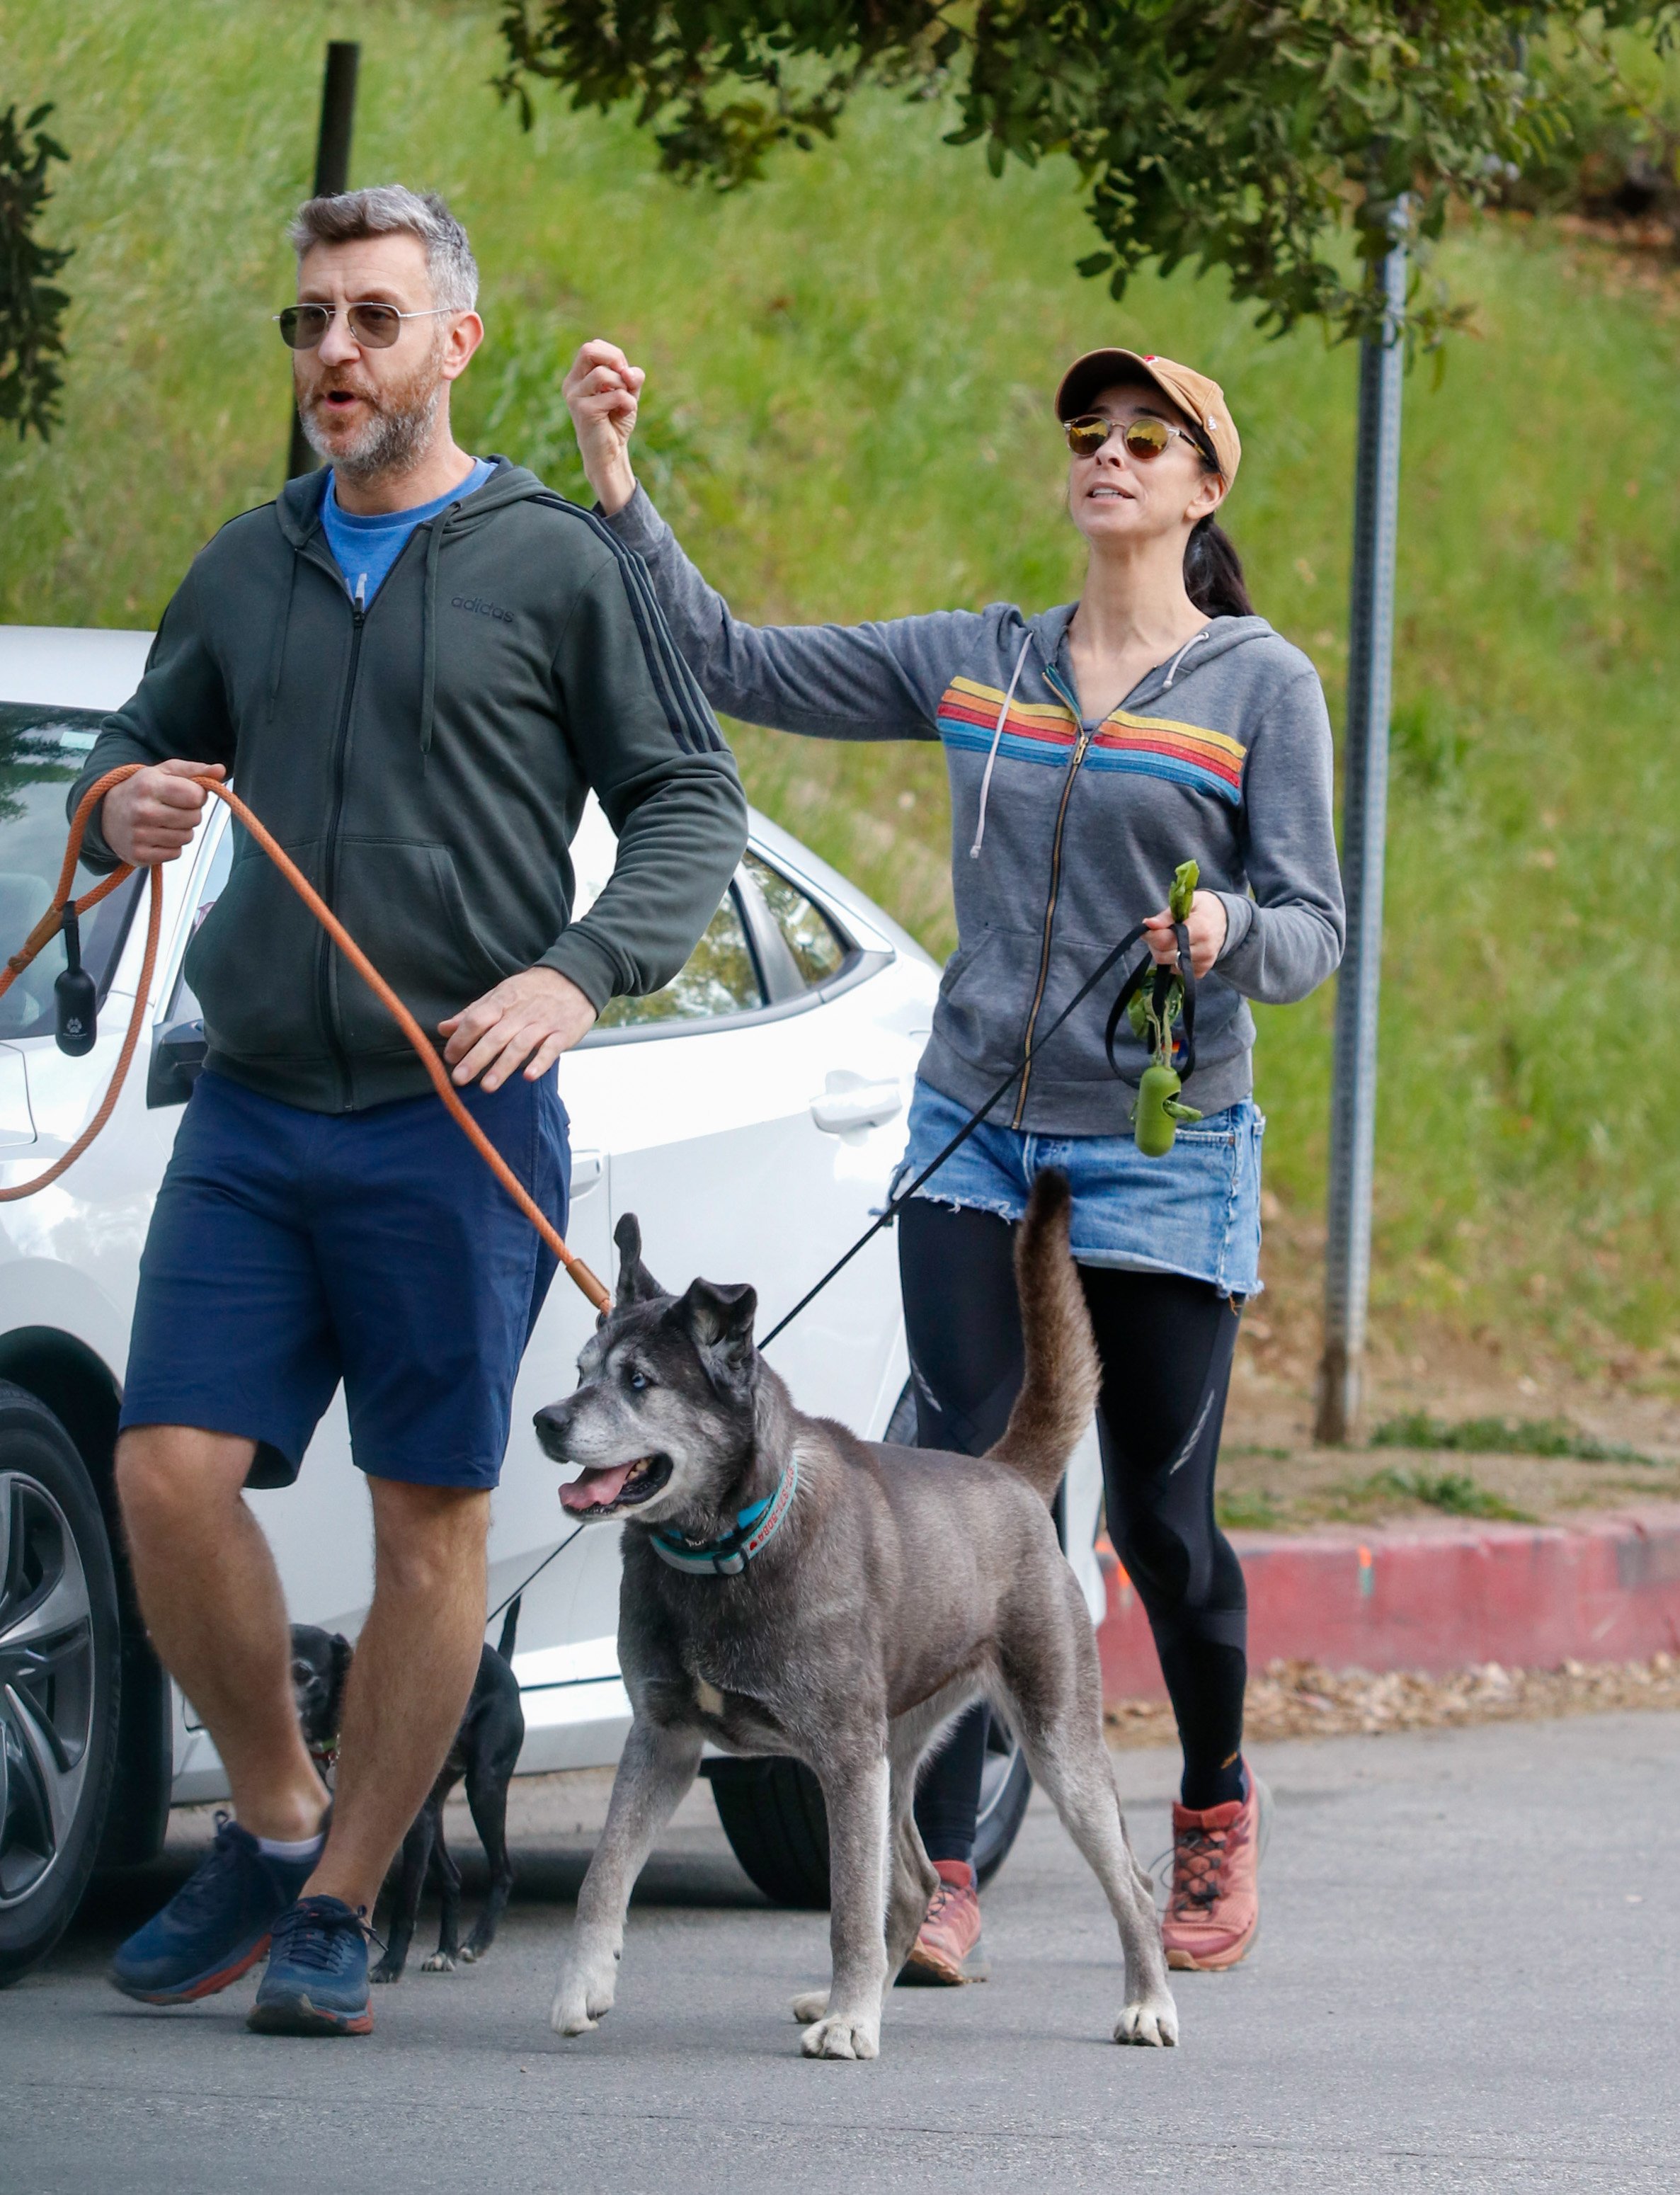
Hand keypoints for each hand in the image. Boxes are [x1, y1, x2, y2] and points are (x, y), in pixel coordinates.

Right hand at [100, 759, 224, 865]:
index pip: (195, 796)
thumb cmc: (141, 790)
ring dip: (182, 830)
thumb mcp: (165, 772)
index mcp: (149, 786)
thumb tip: (220, 770)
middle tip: (173, 808)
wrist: (106, 813)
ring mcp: (139, 835)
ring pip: (187, 837)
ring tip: (164, 821)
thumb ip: (195, 771)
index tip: (185, 794)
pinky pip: (175, 853)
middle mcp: (142, 811)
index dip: (197, 796)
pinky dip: (171, 846)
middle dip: (190, 813)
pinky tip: (157, 835)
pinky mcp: (139, 854)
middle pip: (194, 818)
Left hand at [439, 967, 597, 1091]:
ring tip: (487, 1086)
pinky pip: (551, 1049)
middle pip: (495, 1036)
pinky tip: (529, 1076)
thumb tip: (443, 1028)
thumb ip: (473, 1013)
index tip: (449, 1057)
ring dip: (503, 1066)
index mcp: (502, 1002)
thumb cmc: (531, 991)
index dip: (461, 1038)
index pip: (477, 1019)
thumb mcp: (500, 994)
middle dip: (476, 1058)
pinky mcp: (563, 1033)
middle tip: (459, 1078)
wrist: (574, 978)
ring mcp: (542, 1023)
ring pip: (520, 1045)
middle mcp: (520, 1013)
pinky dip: (540, 1062)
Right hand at [562, 339, 643, 516]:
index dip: (613, 354)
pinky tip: (625, 412)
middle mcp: (572, 384)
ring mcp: (575, 397)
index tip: (623, 372)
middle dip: (614, 359)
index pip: (592, 347)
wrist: (610, 454)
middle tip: (625, 378)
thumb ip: (631, 378)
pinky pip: (614, 395)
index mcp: (578, 377)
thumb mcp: (627, 393)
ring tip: (625, 401)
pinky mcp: (584, 411)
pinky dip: (628, 402)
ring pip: (602, 374)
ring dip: (623, 385)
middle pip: (588, 350)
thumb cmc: (615, 421)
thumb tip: (628, 372)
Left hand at [1143, 889, 1227, 978]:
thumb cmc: (1203, 908)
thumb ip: (1167, 915)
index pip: (1165, 940)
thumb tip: (1148, 924)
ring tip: (1169, 938)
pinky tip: (1178, 948)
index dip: (1150, 935)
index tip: (1146, 927)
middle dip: (1154, 943)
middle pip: (1162, 955)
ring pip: (1166, 964)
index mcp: (1201, 930)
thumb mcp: (1188, 902)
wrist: (1226, 921)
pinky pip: (1174, 970)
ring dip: (1161, 952)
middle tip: (1157, 932)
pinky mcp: (1201, 972)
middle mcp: (1204, 950)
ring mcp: (1203, 964)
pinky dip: (1171, 960)